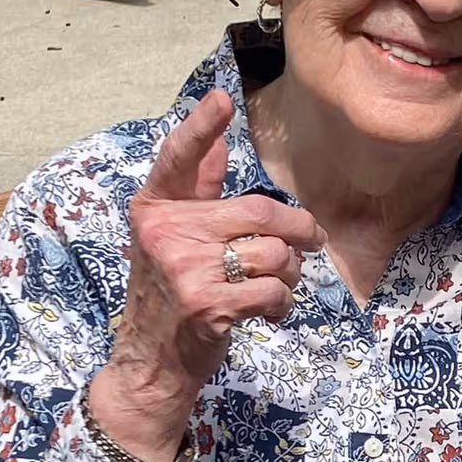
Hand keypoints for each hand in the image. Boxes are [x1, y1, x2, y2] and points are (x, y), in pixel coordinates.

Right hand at [89, 88, 326, 461]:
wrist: (150, 364)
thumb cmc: (168, 295)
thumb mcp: (170, 239)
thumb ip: (195, 191)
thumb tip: (216, 141)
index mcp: (155, 210)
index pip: (178, 159)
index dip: (201, 127)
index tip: (221, 97)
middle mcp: (165, 233)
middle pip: (260, 212)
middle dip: (299, 229)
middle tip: (310, 241)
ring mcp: (185, 269)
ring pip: (274, 254)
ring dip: (288, 274)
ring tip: (272, 286)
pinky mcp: (207, 304)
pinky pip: (273, 290)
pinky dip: (282, 303)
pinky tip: (267, 311)